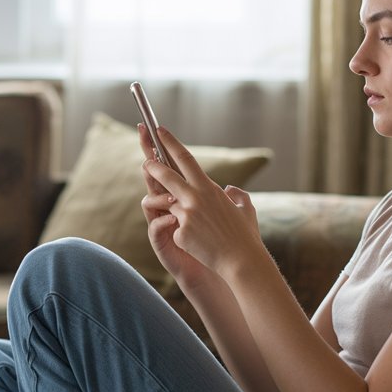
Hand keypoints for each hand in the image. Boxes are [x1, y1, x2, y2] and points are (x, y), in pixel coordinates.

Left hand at [142, 126, 263, 280]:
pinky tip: (195, 245)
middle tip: (145, 160)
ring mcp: (187, 214)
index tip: (160, 131)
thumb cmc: (246, 236)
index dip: (170, 142)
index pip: (186, 158)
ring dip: (159, 202)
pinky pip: (174, 229)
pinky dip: (181, 235)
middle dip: (153, 165)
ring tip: (156, 202)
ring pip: (165, 202)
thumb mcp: (246, 210)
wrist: (241, 260)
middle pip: (166, 175)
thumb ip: (238, 196)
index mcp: (210, 187)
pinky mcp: (181, 231)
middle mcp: (196, 197)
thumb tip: (230, 190)